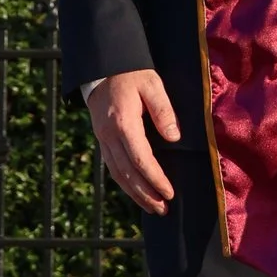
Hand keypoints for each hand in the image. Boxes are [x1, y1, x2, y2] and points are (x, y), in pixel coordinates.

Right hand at [84, 68, 180, 212]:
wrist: (103, 67)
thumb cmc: (132, 73)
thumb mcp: (152, 84)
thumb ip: (163, 111)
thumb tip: (174, 138)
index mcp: (123, 122)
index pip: (139, 159)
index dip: (155, 179)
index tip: (169, 192)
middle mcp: (109, 135)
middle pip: (127, 173)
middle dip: (146, 194)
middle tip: (164, 209)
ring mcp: (102, 138)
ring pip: (117, 174)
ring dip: (135, 194)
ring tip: (153, 207)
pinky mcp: (102, 139)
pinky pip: (112, 167)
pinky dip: (124, 183)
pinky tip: (137, 192)